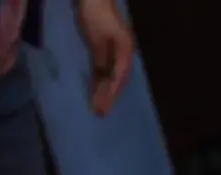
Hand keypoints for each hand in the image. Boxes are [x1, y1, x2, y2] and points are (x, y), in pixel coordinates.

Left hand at [77, 0, 134, 115]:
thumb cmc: (95, 15)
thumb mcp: (97, 40)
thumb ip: (102, 61)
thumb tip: (104, 83)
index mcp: (125, 51)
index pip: (118, 79)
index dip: (110, 96)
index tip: (102, 109)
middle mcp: (123, 53)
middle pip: (117, 80)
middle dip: (109, 97)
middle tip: (100, 114)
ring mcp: (116, 50)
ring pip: (111, 75)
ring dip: (105, 90)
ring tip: (98, 106)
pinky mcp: (106, 47)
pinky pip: (105, 68)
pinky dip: (101, 80)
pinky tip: (96, 89)